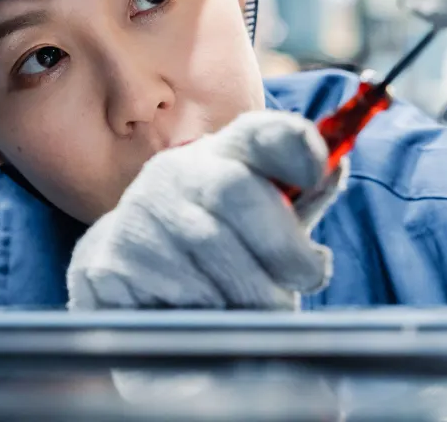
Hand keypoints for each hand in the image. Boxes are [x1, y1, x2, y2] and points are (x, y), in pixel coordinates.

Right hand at [67, 110, 346, 309]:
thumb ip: (299, 198)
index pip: (261, 132)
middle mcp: (177, 172)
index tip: (319, 171)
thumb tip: (336, 166)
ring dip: (248, 295)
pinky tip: (202, 314)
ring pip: (209, 251)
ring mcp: (139, 211)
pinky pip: (173, 291)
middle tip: (304, 279)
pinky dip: (202, 314)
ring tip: (253, 311)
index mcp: (222, 155)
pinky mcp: (110, 257)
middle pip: (235, 189)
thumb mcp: (262, 219)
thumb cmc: (214, 244)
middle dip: (281, 244)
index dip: (294, 144)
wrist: (127, 269)